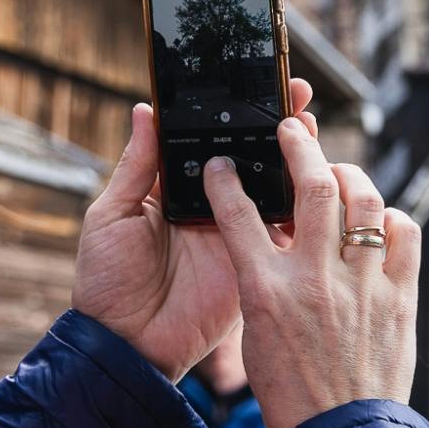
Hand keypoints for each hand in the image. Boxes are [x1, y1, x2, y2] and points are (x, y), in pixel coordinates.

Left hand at [75, 78, 317, 379]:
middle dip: (279, 125)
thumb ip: (137, 166)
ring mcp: (240, 233)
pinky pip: (287, 231)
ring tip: (310, 126)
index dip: (236, 113)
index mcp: (181, 189)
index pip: (214, 141)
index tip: (256, 83)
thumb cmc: (106, 281)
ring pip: (276, 187)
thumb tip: (145, 110)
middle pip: (253, 157)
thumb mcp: (112, 215)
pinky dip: (306, 209)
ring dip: (297, 157)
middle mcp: (215, 206)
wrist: (125, 344)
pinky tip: (321, 182)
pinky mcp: (258, 261)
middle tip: (296, 94)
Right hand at [205, 115, 418, 427]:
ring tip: (339, 172)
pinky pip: (404, 233)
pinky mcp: (401, 297)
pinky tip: (379, 219)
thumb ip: (263, 281)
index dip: (227, 182)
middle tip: (292, 131)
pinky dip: (391, 217)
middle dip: (300, 146)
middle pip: (314, 187)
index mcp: (268, 293)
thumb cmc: (292, 392)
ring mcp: (364, 286)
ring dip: (351, 175)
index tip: (222, 164)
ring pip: (365, 200)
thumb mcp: (256, 334)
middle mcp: (317, 281)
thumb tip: (272, 238)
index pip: (240, 217)